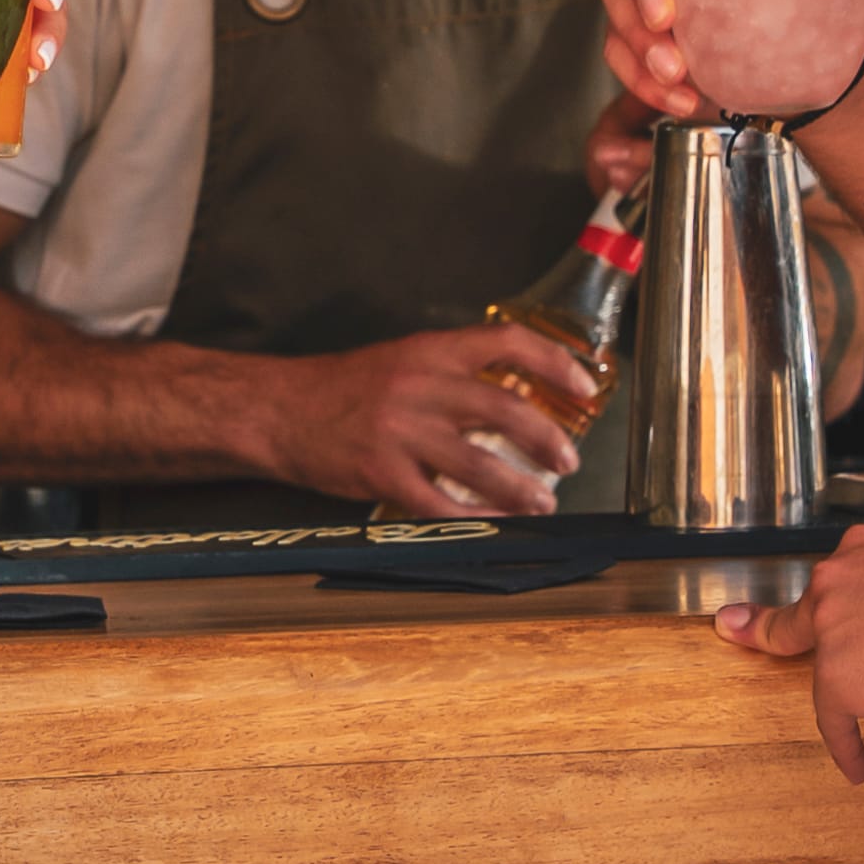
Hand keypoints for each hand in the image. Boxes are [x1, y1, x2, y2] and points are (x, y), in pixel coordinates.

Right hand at [270, 323, 594, 520]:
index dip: (555, 363)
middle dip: (547, 440)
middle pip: (505, 409)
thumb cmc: (340, 388)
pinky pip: (438, 502)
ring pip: (480, 463)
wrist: (277, 409)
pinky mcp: (380, 471)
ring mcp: (400, 431)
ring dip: (520, 488)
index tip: (585, 387)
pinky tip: (489, 521)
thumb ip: (450, 372)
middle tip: (567, 460)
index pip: (508, 342)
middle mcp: (420, 385)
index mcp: (429, 350)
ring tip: (542, 502)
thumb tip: (512, 394)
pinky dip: (471, 516)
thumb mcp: (400, 360)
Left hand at [715, 520, 863, 783]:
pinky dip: (847, 747)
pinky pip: (835, 721)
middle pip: (828, 632)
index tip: (736, 623)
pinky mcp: (837, 678)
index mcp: (862, 550)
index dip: (800, 613)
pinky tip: (857, 764)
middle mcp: (836, 583)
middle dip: (855, 656)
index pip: (829, 587)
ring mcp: (831, 631)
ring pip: (846, 677)